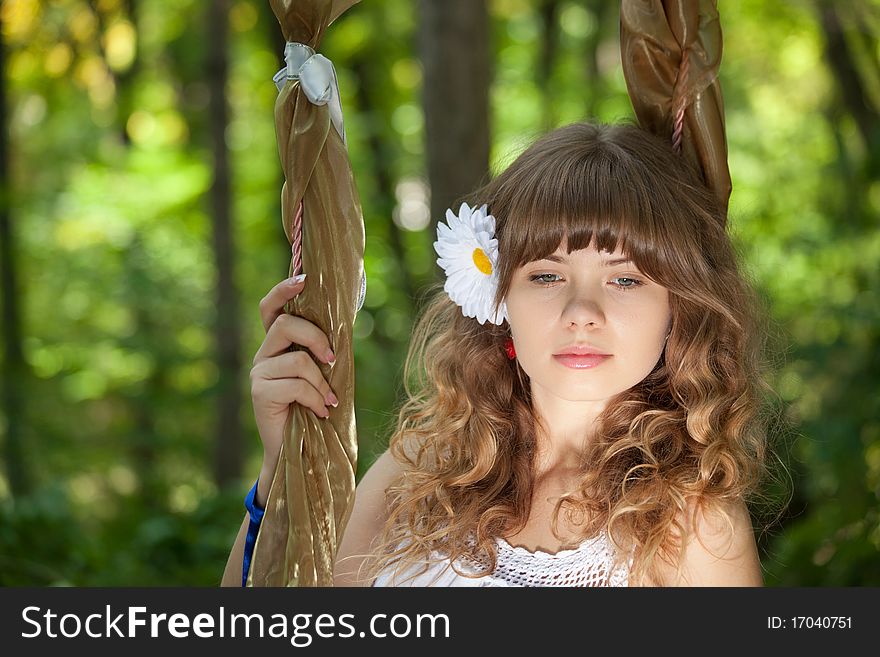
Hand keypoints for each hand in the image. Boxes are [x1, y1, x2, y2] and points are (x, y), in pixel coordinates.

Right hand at [250, 275, 337, 490]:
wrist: (296, 449)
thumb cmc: (313, 408)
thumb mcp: (319, 374)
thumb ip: (321, 351)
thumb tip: (343, 325)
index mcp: (276, 344)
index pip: (270, 307)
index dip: (284, 289)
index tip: (305, 279)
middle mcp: (263, 354)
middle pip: (286, 325)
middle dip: (317, 338)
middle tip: (332, 358)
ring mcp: (258, 372)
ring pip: (297, 359)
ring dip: (322, 381)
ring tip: (329, 400)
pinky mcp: (260, 392)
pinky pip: (297, 384)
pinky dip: (316, 398)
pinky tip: (321, 411)